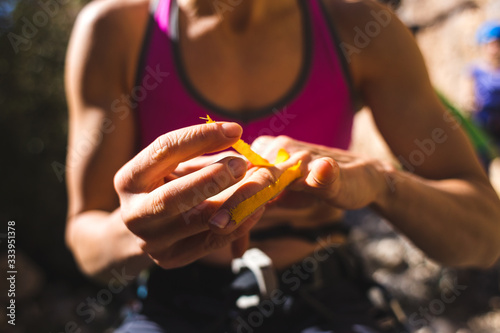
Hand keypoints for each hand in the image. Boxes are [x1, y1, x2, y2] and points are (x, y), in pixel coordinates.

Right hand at [113, 122, 264, 268]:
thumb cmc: (164, 187)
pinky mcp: (172, 259)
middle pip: (173, 197)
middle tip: (242, 164)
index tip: (235, 130)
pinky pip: (213, 242)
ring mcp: (152, 241)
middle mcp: (135, 213)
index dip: (200, 137)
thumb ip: (202, 156)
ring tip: (260, 185)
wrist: (139, 232)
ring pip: (200, 222)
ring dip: (236, 201)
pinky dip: (240, 223)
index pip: (163, 150)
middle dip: (212, 179)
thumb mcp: (173, 166)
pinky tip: (256, 208)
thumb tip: (242, 147)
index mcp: (129, 179)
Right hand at [209, 135, 393, 230]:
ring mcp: (270, 160)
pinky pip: (253, 193)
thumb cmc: (356, 182)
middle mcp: (271, 150)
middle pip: (240, 182)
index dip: (237, 202)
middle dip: (230, 212)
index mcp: (284, 149)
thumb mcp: (345, 184)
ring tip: (231, 245)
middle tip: (225, 244)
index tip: (222, 226)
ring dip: (235, 216)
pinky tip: (241, 242)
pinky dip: (246, 216)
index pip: (250, 175)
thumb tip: (324, 168)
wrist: (363, 178)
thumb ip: (330, 178)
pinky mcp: (273, 174)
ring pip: (243, 189)